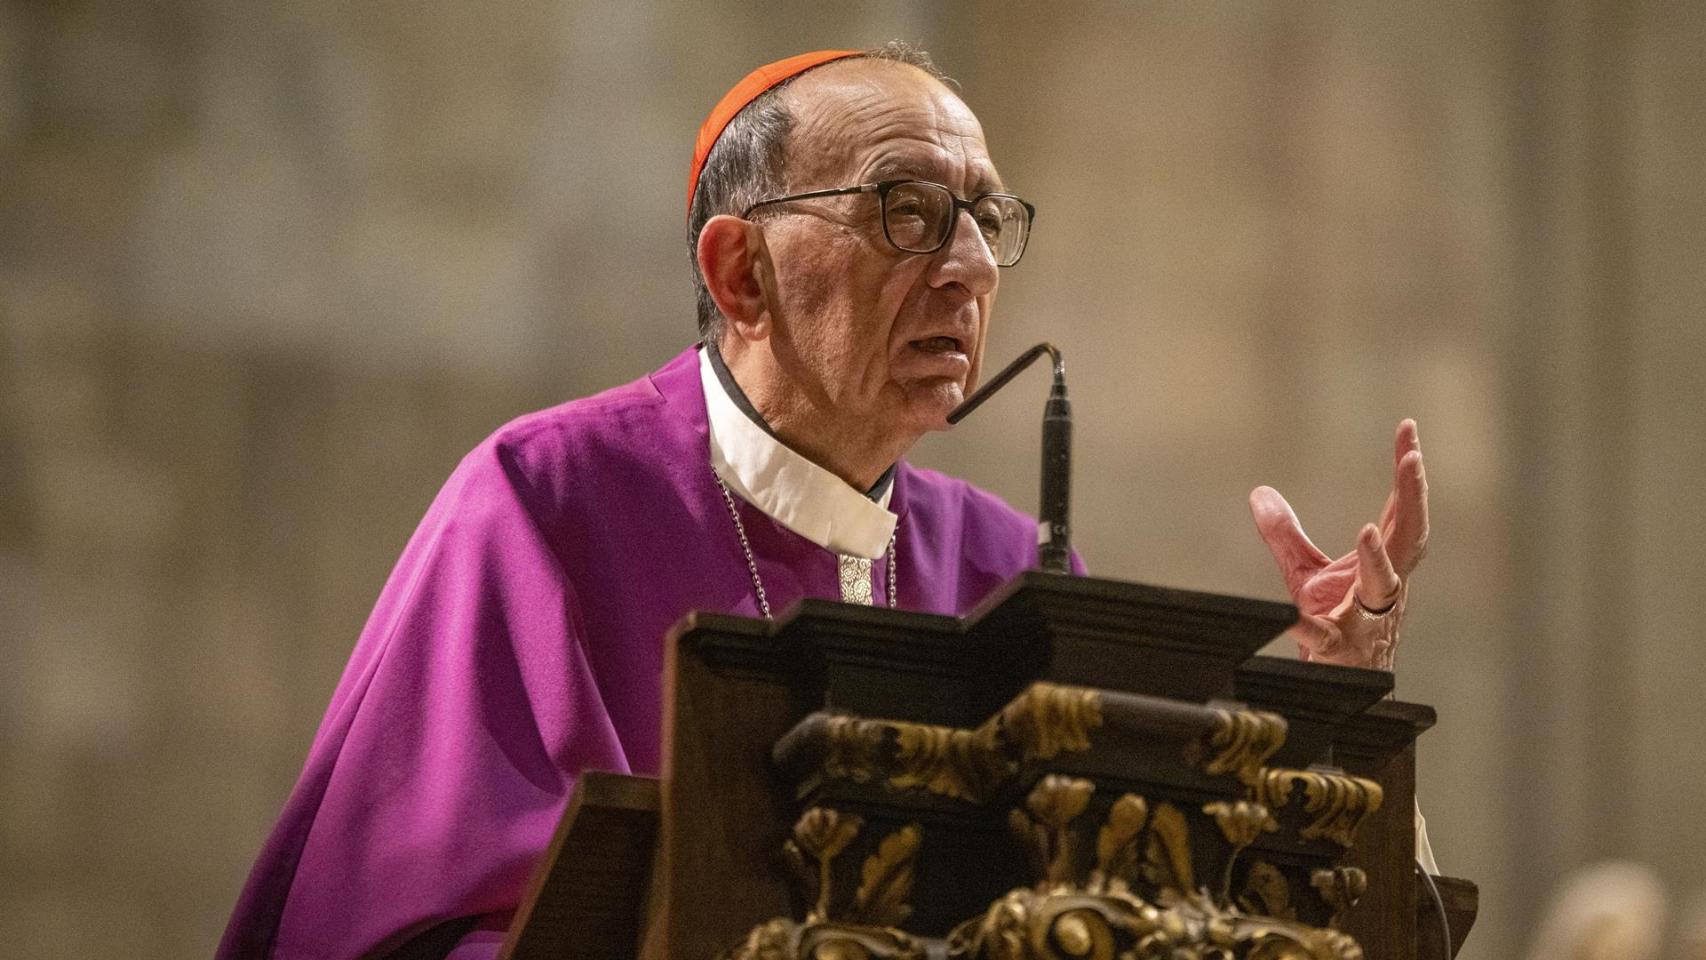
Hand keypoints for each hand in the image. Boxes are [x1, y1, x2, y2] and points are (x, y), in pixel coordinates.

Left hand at [1248, 420, 1428, 669]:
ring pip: (1383, 587)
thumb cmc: (1335, 627)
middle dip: (1415, 498)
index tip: (1409, 429)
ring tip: (1368, 532)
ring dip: (1378, 560)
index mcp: (1385, 564)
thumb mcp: (1305, 574)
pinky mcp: (1339, 649)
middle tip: (1413, 459)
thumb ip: (1285, 534)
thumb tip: (1259, 492)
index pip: (1402, 510)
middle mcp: (1387, 587)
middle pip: (1411, 538)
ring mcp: (1368, 619)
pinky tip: (1292, 613)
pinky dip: (1307, 624)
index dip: (1407, 472)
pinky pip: (1323, 634)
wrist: (1343, 688)